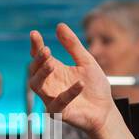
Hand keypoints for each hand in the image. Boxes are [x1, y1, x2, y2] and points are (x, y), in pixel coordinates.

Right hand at [28, 24, 117, 138]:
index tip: (34, 34)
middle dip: (38, 60)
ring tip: (51, 63)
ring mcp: (51, 98)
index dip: (35, 45)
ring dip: (42, 73)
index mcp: (55, 70)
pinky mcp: (58, 113)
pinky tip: (80, 84)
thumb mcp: (86, 61)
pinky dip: (68, 93)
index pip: (39, 56)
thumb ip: (73, 45)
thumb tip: (59, 25)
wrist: (105, 110)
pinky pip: (58, 103)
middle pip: (33, 70)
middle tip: (46, 50)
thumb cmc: (94, 87)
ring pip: (36, 85)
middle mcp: (49, 83)